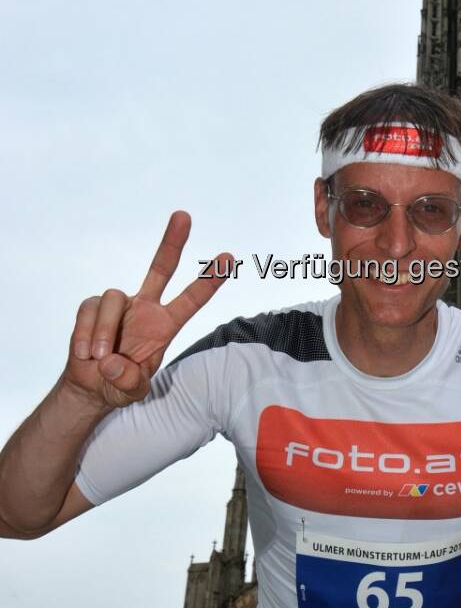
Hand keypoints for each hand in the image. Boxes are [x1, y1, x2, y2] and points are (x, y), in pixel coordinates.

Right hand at [65, 211, 233, 408]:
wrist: (90, 386)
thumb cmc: (119, 383)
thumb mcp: (132, 392)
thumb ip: (129, 382)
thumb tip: (112, 362)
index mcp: (165, 325)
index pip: (191, 300)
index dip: (209, 281)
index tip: (229, 258)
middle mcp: (145, 308)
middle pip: (160, 267)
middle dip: (171, 241)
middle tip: (183, 215)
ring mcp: (119, 305)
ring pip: (113, 297)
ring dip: (103, 331)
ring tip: (98, 358)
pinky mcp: (93, 307)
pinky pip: (89, 309)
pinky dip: (85, 333)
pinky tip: (85, 353)